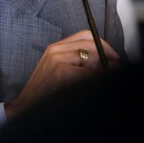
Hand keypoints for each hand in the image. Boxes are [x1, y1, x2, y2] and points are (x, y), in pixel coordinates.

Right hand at [5, 30, 119, 118]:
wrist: (27, 106)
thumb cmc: (44, 92)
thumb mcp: (57, 70)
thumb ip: (76, 60)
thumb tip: (107, 60)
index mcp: (54, 48)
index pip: (85, 35)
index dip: (103, 44)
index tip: (113, 56)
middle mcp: (55, 50)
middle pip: (91, 43)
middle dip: (108, 55)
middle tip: (116, 66)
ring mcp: (57, 60)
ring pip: (93, 57)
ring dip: (102, 69)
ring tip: (100, 78)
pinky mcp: (62, 72)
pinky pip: (89, 73)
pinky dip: (95, 78)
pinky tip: (88, 85)